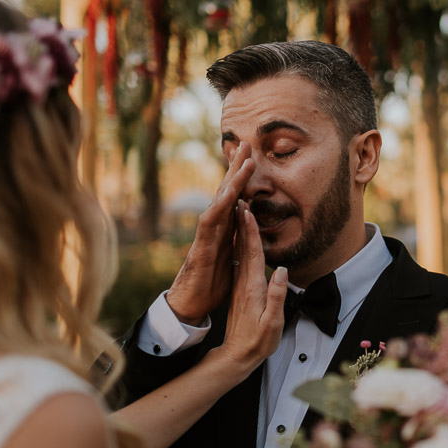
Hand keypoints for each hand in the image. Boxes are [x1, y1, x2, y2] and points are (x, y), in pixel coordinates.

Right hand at [166, 142, 254, 324]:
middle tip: (246, 143)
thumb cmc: (212, 282)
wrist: (193, 304)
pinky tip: (230, 192)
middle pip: (227, 191)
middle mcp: (215, 226)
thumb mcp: (235, 258)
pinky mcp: (201, 245)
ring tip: (245, 160)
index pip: (236, 198)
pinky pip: (211, 221)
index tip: (254, 157)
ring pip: (220, 200)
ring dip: (233, 179)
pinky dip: (221, 205)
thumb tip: (252, 232)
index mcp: (225, 228)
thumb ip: (241, 242)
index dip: (244, 178)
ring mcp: (207, 233)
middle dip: (236, 167)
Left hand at [212, 201, 288, 372]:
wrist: (236, 355)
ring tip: (240, 211)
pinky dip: (240, 245)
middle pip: (243, 246)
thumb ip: (276, 296)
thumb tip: (281, 270)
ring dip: (240, 230)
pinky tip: (241, 238)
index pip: (251, 252)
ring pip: (240, 251)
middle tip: (240, 197)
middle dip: (242, 221)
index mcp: (252, 286)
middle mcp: (243, 282)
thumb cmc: (257, 341)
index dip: (250, 230)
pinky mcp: (240, 290)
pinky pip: (239, 260)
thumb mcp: (272, 322)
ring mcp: (240, 285)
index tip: (247, 209)